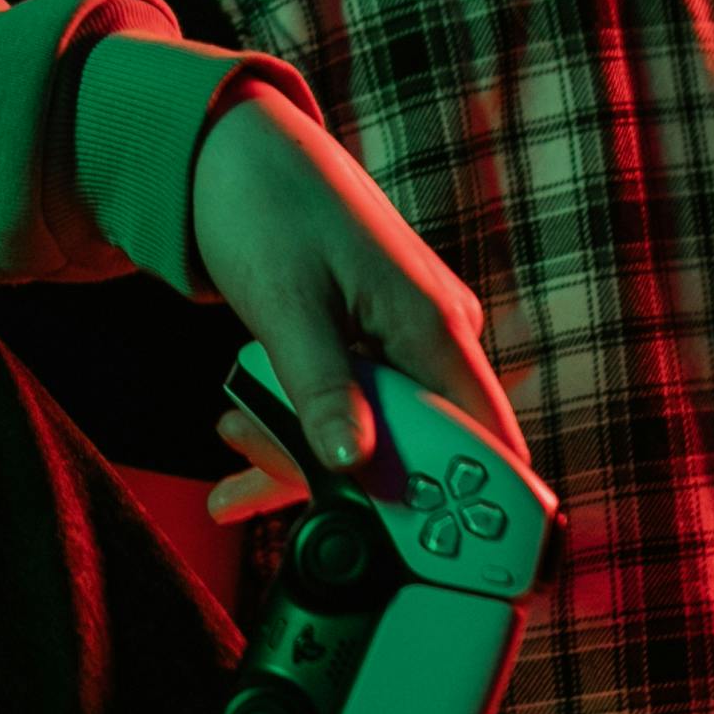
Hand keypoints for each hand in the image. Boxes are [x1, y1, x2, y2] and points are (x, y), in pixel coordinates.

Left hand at [183, 83, 524, 521]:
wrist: (227, 146)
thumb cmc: (265, 206)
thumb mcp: (286, 306)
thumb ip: (322, 389)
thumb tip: (355, 464)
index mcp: (435, 326)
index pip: (486, 445)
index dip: (470, 514)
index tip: (426, 568)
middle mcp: (435, 337)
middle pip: (421, 453)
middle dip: (346, 484)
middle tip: (254, 471)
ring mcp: (403, 341)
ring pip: (375, 437)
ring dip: (304, 458)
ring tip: (232, 444)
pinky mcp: (367, 345)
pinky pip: (348, 412)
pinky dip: (298, 437)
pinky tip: (239, 463)